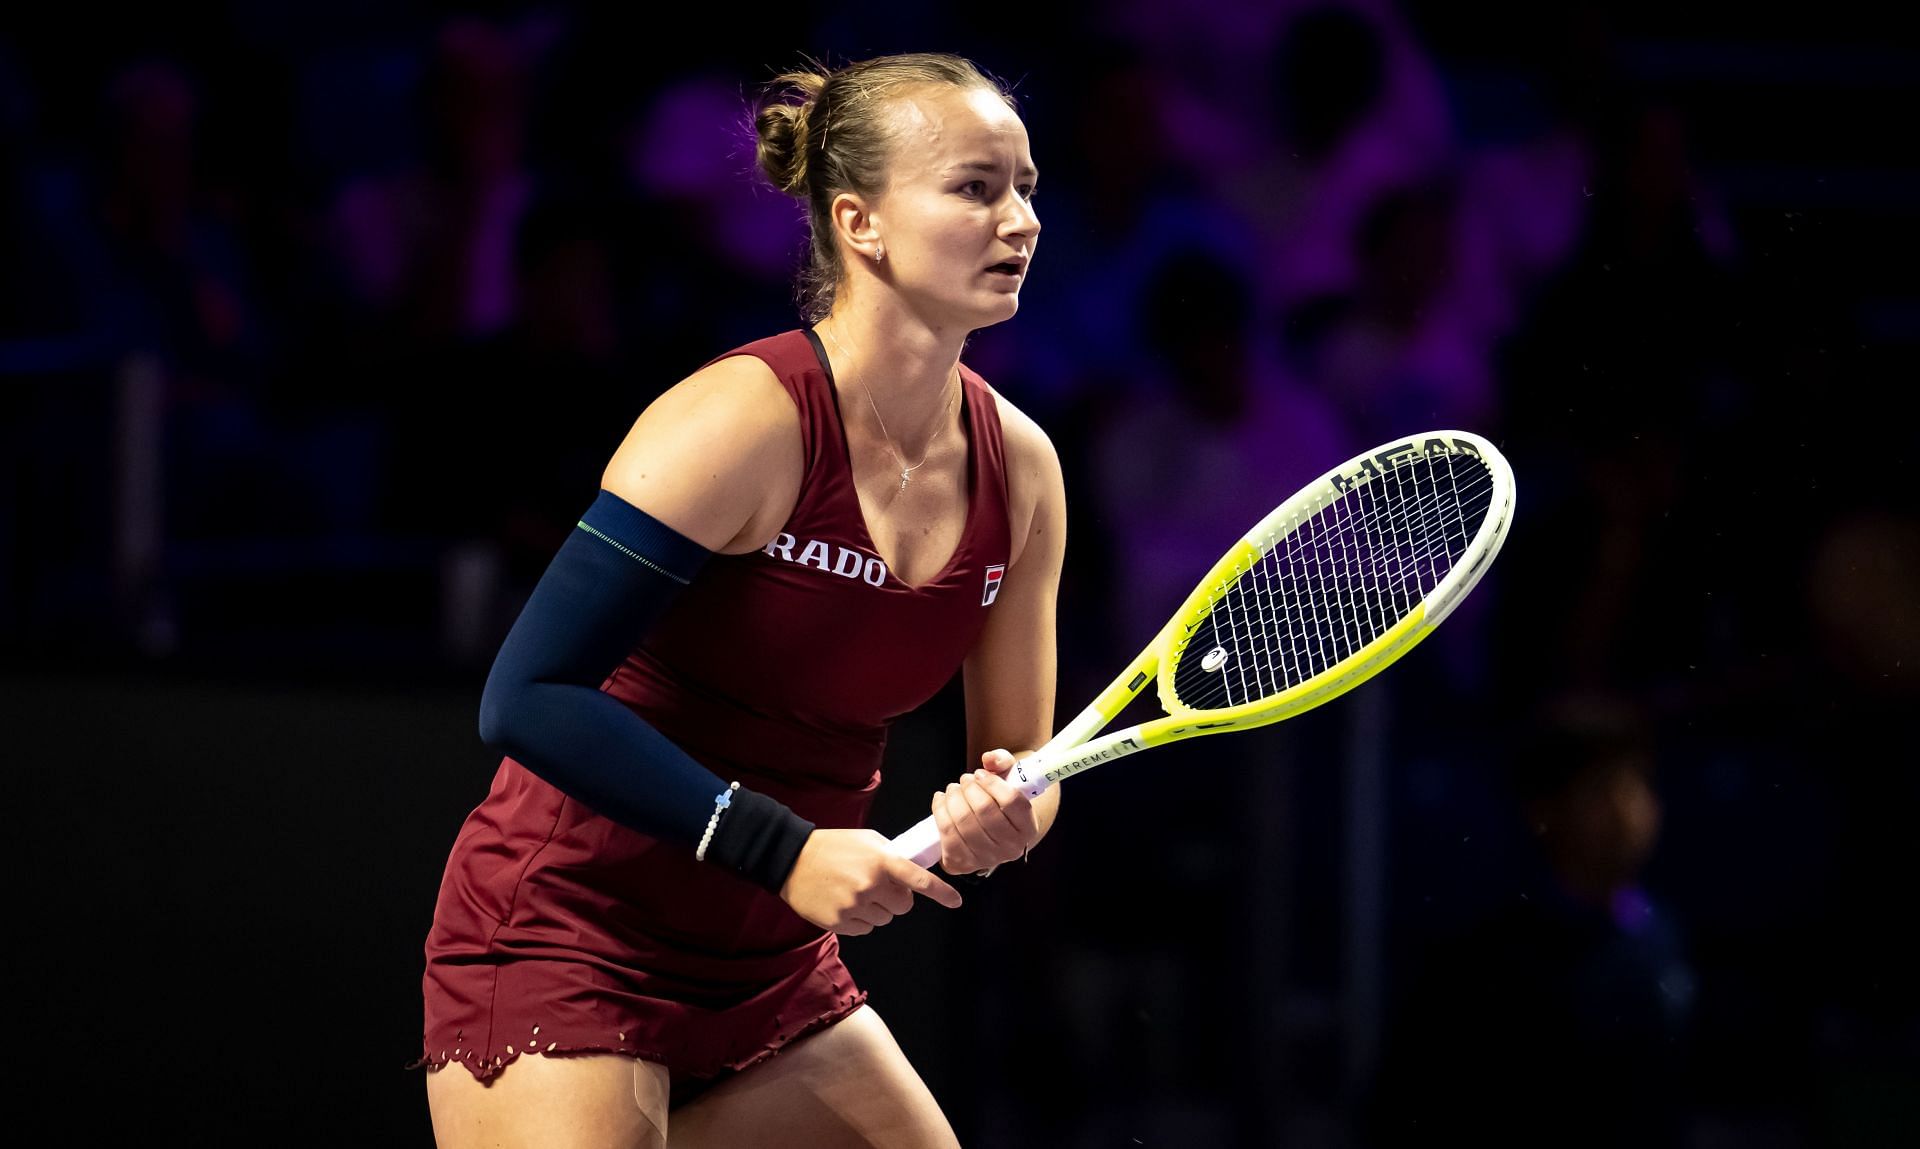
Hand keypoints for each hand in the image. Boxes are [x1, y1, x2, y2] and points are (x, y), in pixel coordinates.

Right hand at [779, 827, 962, 934]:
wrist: (792, 859)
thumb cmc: (834, 846)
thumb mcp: (868, 840)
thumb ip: (892, 855)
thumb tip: (913, 871)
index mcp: (882, 862)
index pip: (919, 880)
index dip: (941, 893)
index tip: (956, 902)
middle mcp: (871, 885)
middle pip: (903, 906)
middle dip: (897, 899)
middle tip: (878, 886)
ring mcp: (854, 906)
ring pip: (884, 919)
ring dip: (877, 909)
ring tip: (856, 892)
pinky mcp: (840, 922)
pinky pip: (865, 929)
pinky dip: (860, 919)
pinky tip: (844, 902)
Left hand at [931, 749, 1038, 874]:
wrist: (990, 828)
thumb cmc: (1000, 799)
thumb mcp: (1009, 776)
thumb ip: (1002, 760)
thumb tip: (989, 759)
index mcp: (1028, 828)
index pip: (1012, 801)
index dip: (992, 782)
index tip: (980, 773)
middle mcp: (1011, 848)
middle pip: (984, 811)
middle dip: (968, 788)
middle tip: (965, 780)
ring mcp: (986, 859)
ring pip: (963, 821)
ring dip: (952, 797)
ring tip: (953, 789)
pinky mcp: (962, 864)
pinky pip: (946, 834)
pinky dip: (939, 811)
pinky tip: (941, 800)